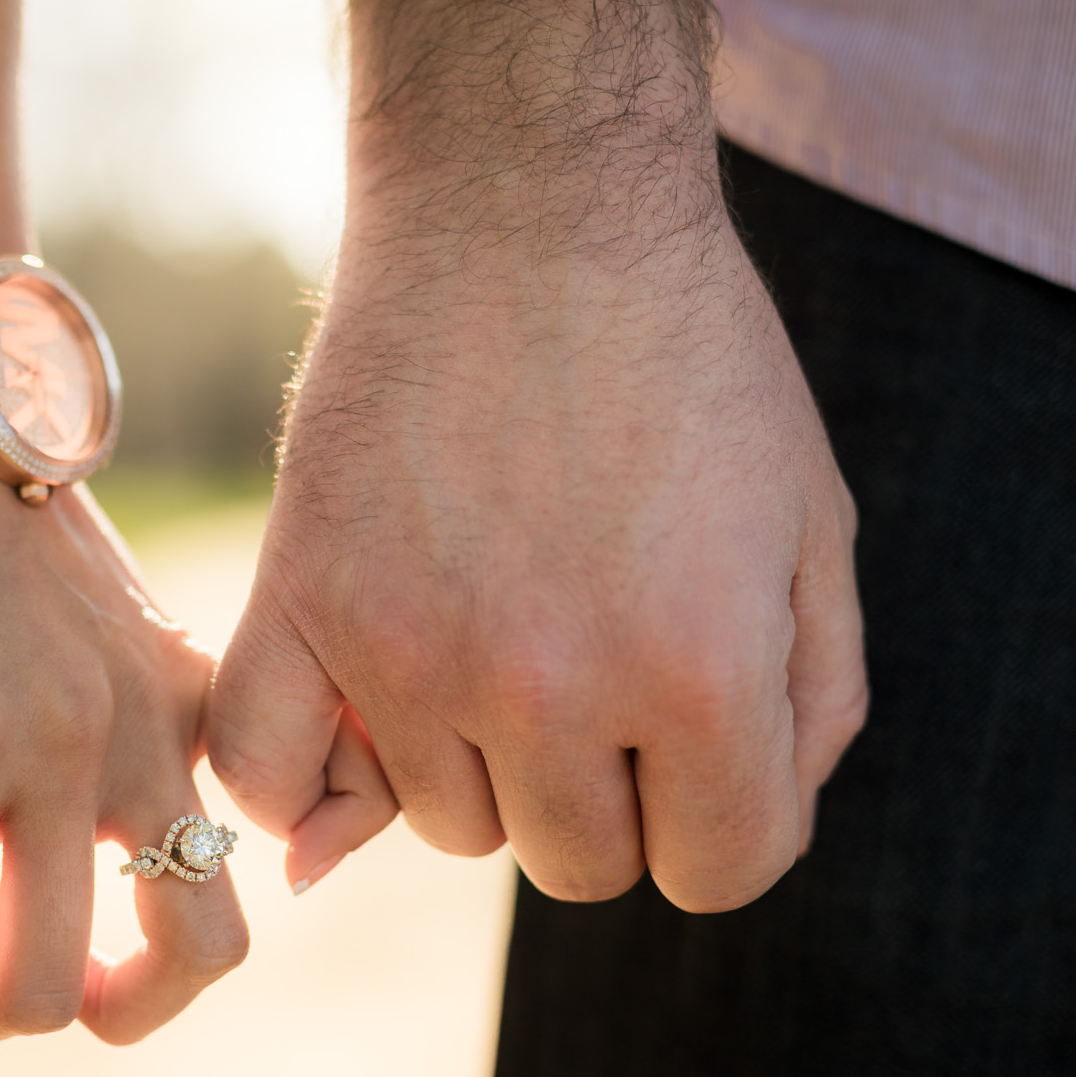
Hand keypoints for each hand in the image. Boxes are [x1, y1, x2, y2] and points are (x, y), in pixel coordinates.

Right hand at [210, 213, 866, 909]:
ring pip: (446, 827)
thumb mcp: (814, 535)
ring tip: (495, 625)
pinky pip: (262, 777)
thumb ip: (808, 718)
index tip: (693, 723)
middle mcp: (546, 687)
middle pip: (577, 864)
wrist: (531, 204)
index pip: (716, 872)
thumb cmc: (693, 365)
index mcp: (701, 676)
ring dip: (481, 759)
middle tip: (597, 655)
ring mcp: (405, 649)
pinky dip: (299, 781)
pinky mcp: (299, 595)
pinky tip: (352, 715)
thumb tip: (690, 867)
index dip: (720, 806)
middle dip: (607, 784)